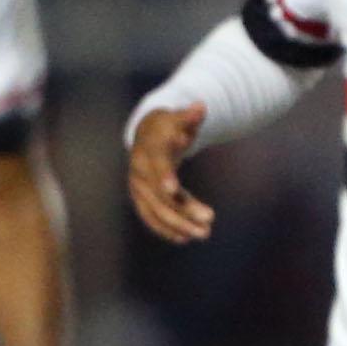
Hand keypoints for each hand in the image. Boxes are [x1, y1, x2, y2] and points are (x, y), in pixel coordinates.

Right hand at [127, 102, 213, 242]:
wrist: (148, 134)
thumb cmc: (169, 126)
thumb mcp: (179, 119)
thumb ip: (190, 117)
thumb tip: (200, 107)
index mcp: (149, 151)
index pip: (157, 165)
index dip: (165, 177)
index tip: (175, 190)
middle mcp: (140, 171)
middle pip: (159, 194)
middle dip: (182, 211)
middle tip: (208, 223)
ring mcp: (139, 186)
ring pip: (155, 210)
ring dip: (178, 225)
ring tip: (203, 234)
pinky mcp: (141, 197)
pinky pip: (150, 216)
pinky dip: (165, 228)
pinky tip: (183, 239)